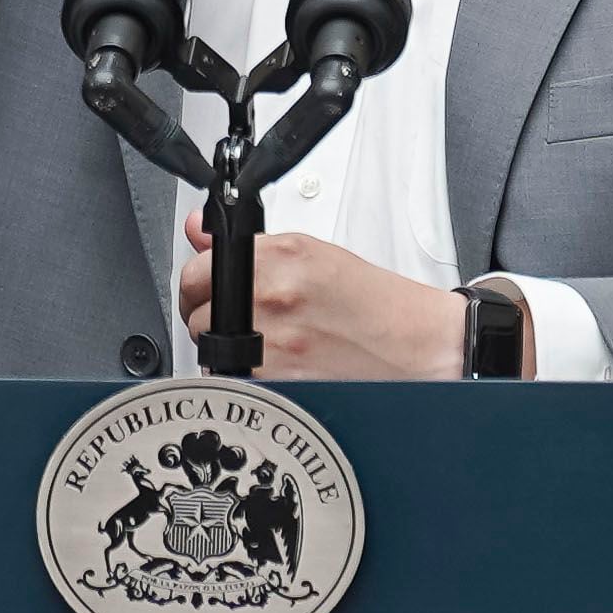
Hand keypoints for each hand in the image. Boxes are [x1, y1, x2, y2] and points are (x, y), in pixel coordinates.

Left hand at [177, 210, 470, 379]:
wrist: (416, 347)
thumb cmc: (372, 304)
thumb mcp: (312, 255)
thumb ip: (248, 248)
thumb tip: (198, 229)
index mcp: (277, 257)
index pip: (195, 272)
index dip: (202, 287)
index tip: (212, 293)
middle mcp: (269, 295)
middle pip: (196, 315)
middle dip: (213, 321)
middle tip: (252, 324)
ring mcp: (270, 342)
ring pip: (211, 353)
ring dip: (228, 354)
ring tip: (272, 348)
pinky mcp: (275, 383)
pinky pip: (233, 383)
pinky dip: (246, 382)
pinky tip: (279, 371)